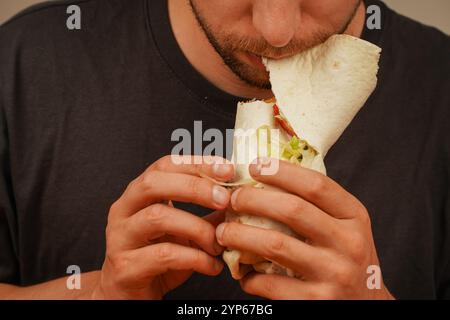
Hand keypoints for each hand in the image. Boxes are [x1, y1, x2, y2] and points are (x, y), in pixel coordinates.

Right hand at [92, 155, 233, 298]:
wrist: (130, 296)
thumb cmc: (158, 258)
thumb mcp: (186, 231)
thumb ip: (209, 215)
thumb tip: (240, 199)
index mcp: (139, 194)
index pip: (165, 165)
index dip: (196, 163)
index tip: (227, 169)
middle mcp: (124, 210)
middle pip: (154, 183)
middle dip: (194, 187)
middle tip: (224, 199)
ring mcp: (120, 238)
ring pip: (158, 217)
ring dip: (197, 227)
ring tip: (219, 243)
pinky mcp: (126, 267)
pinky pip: (164, 255)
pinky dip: (195, 258)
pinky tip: (212, 266)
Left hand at [216, 157, 393, 299]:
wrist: (368, 306)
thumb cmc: (347, 259)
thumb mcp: (345, 226)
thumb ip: (316, 206)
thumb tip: (266, 180)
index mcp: (354, 216)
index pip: (316, 185)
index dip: (281, 171)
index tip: (255, 166)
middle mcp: (348, 243)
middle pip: (292, 210)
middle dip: (253, 199)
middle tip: (233, 199)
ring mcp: (334, 274)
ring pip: (276, 245)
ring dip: (241, 235)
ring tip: (224, 232)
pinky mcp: (317, 301)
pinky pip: (271, 283)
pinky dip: (249, 276)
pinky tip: (243, 272)